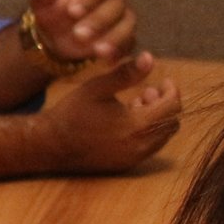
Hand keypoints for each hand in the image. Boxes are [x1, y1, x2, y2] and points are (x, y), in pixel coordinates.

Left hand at [29, 0, 136, 63]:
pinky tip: (107, 61)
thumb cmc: (52, 11)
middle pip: (115, 6)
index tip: (71, 11)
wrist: (57, 34)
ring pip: (126, 25)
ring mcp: (122, 18)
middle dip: (98, 21)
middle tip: (78, 34)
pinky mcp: (125, 37)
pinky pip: (128, 44)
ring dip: (113, 38)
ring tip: (97, 51)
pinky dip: (119, 52)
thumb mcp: (43, 2)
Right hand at [40, 50, 181, 171]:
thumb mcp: (97, 88)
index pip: (173, 106)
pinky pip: (148, 147)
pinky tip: (127, 123)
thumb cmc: (72, 112)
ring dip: (156, 120)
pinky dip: (146, 133)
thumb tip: (150, 58)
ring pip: (161, 137)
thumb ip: (127, 74)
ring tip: (136, 105)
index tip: (164, 81)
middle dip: (166, 105)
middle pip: (172, 123)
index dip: (172, 90)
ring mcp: (134, 158)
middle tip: (148, 92)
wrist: (50, 145)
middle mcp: (141, 145)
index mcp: (138, 125)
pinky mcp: (125, 165)